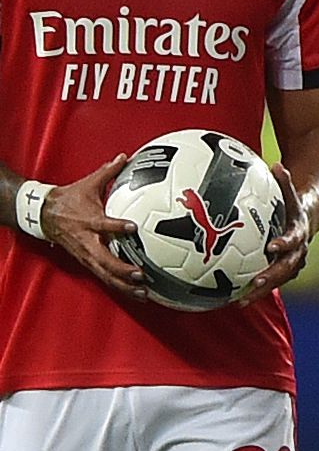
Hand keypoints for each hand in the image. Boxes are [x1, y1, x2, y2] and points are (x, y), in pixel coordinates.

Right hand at [38, 153, 145, 300]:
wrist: (43, 214)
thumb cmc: (69, 199)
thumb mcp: (88, 184)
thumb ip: (108, 172)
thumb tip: (124, 156)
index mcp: (88, 220)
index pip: (103, 224)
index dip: (117, 227)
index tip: (132, 227)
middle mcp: (87, 240)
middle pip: (104, 258)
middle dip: (121, 268)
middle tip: (140, 274)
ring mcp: (86, 254)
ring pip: (104, 274)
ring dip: (123, 285)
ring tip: (142, 292)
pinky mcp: (87, 262)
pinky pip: (104, 277)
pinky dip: (119, 287)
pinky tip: (135, 294)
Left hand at [241, 162, 310, 300]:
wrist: (312, 214)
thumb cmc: (294, 200)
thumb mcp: (291, 190)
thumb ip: (285, 181)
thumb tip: (277, 165)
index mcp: (299, 231)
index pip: (294, 238)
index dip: (285, 243)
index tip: (272, 247)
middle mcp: (298, 249)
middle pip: (287, 267)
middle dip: (272, 276)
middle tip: (255, 282)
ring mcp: (292, 261)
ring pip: (279, 279)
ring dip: (262, 290)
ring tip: (241, 301)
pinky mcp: (284, 268)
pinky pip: (271, 281)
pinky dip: (255, 290)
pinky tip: (234, 299)